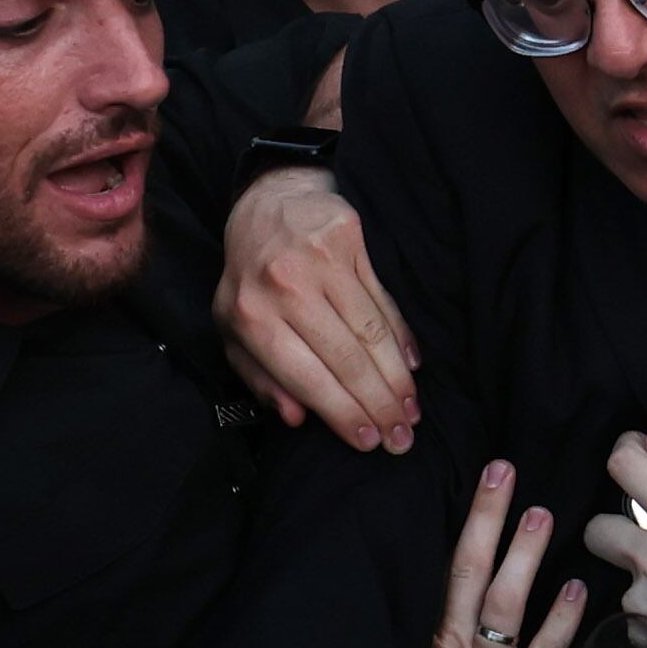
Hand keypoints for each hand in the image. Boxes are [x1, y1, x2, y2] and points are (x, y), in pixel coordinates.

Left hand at [218, 164, 417, 449]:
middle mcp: (284, 287)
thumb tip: (296, 417)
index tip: (368, 442)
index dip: (342, 414)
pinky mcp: (348, 239)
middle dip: (378, 405)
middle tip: (402, 436)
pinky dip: (400, 337)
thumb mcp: (235, 331)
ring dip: (397, 378)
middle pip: (346, 359)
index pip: (306, 377)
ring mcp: (318, 260)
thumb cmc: (251, 279)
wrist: (269, 205)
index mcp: (251, 317)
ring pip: (370, 332)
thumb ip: (259, 377)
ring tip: (411, 409)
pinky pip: (383, 299)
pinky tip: (411, 365)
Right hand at [407, 460, 585, 647]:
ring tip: (543, 515)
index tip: (490, 477)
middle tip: (510, 474)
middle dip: (491, 522)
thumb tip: (432, 592)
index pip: (451, 569)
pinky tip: (578, 590)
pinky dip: (563, 622)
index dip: (472, 522)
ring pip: (510, 607)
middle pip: (476, 574)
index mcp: (428, 646)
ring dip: (526, 559)